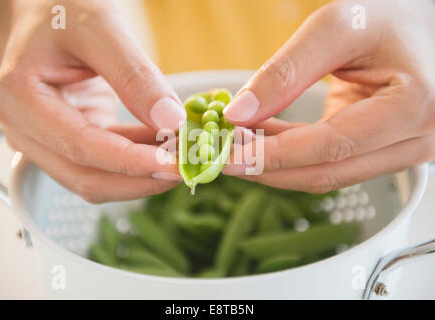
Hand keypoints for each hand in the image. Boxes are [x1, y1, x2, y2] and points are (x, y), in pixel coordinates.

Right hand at [0, 0, 185, 202]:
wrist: (45, 12)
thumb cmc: (62, 9)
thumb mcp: (100, 29)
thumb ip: (135, 76)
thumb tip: (171, 121)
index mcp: (19, 101)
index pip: (81, 147)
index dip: (131, 162)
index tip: (174, 166)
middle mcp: (24, 130)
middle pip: (86, 176)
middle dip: (138, 179)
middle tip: (185, 170)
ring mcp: (45, 140)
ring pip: (96, 178)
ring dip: (140, 176)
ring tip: (180, 159)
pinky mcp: (68, 140)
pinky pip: (104, 163)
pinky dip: (136, 161)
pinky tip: (165, 148)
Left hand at [223, 0, 434, 192]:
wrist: (420, 24)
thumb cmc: (389, 16)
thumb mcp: (336, 28)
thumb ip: (285, 72)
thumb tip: (239, 113)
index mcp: (412, 106)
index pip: (331, 146)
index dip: (274, 156)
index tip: (229, 158)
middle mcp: (416, 139)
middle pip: (327, 171)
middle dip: (269, 167)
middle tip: (224, 156)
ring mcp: (403, 150)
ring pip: (328, 173)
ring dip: (278, 164)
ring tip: (238, 143)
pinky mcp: (384, 150)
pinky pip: (332, 163)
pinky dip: (294, 155)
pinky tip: (264, 139)